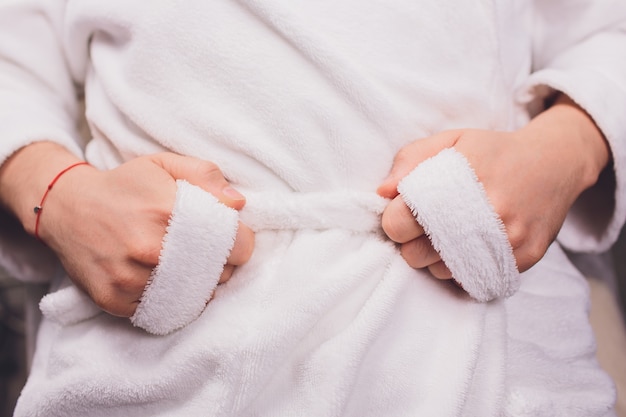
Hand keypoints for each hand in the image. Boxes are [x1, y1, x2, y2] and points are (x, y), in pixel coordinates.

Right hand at [0, 144, 253, 316]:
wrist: (66, 207)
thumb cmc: (124, 185)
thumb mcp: (164, 165)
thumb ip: (205, 176)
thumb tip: (239, 203)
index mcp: (170, 212)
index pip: (237, 246)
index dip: (241, 241)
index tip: (232, 237)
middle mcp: (151, 249)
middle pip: (220, 274)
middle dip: (221, 263)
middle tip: (206, 249)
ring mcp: (131, 279)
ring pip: (195, 296)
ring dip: (198, 283)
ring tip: (186, 262)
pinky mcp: (115, 300)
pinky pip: (165, 309)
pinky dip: (172, 297)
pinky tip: (164, 278)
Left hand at [377, 95, 608, 278]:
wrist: (556, 163)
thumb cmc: (493, 151)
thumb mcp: (451, 141)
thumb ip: (411, 160)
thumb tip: (382, 193)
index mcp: (459, 182)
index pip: (398, 223)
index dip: (395, 219)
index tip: (405, 211)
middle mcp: (486, 214)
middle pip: (414, 256)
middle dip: (412, 242)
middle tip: (427, 226)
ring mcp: (507, 240)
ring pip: (441, 273)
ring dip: (438, 257)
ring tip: (452, 233)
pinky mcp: (524, 259)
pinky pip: (472, 281)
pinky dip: (464, 268)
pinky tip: (471, 245)